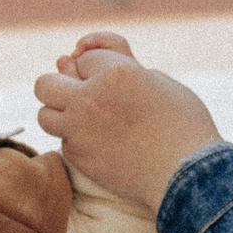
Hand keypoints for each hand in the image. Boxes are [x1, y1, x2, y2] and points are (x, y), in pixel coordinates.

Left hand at [35, 42, 221, 213]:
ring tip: (83, 120)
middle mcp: (90, 98)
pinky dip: (77, 141)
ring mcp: (80, 129)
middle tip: (78, 96)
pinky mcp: (79, 157)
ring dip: (60, 114)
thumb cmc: (183, 125)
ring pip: (45, 114)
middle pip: (45, 84)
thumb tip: (80, 57)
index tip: (114, 80)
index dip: (98, 68)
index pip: (84, 58)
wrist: (187, 176)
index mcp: (116, 71)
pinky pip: (63, 142)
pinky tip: (100, 144)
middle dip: (59, 86)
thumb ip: (124, 67)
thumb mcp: (160, 81)